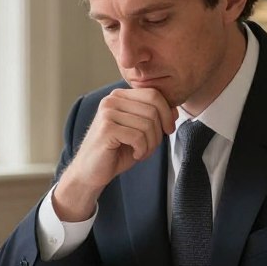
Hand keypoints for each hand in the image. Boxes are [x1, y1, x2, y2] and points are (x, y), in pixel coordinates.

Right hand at [53, 88, 176, 220]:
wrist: (91, 172)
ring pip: (147, 124)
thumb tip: (175, 110)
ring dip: (150, 144)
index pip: (153, 94)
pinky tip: (134, 154)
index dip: (167, 112)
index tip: (168, 130)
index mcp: (120, 96)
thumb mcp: (141, 132)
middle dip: (158, 133)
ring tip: (140, 152)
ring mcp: (107, 112)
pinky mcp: (106, 128)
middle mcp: (111, 100)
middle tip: (149, 147)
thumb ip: (156, 119)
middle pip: (153, 109)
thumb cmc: (116, 152)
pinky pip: (138, 137)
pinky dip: (142, 150)